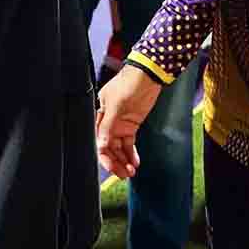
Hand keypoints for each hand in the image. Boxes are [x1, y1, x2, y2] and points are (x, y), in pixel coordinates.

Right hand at [96, 64, 162, 179]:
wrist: (149, 74)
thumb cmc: (130, 83)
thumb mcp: (116, 105)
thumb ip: (108, 127)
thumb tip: (100, 145)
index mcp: (101, 114)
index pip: (99, 140)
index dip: (104, 156)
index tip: (112, 168)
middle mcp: (109, 121)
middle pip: (109, 147)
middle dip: (115, 162)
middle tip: (124, 174)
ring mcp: (121, 123)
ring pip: (119, 147)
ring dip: (124, 160)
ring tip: (131, 171)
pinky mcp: (132, 124)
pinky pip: (129, 143)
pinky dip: (131, 154)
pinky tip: (134, 163)